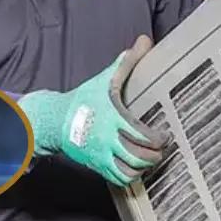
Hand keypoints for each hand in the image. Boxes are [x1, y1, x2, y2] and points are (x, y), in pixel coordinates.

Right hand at [18, 35, 167, 185]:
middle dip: (155, 155)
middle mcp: (108, 140)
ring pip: (129, 172)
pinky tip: (137, 167)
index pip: (141, 135)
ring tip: (152, 159)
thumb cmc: (83, 99)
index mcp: (113, 119)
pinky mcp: (97, 165)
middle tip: (163, 149)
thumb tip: (145, 41)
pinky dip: (131, 177)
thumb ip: (127, 61)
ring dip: (144, 168)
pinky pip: (118, 179)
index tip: (165, 136)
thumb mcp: (105, 78)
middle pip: (138, 157)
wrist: (55, 120)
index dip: (158, 139)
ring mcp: (102, 155)